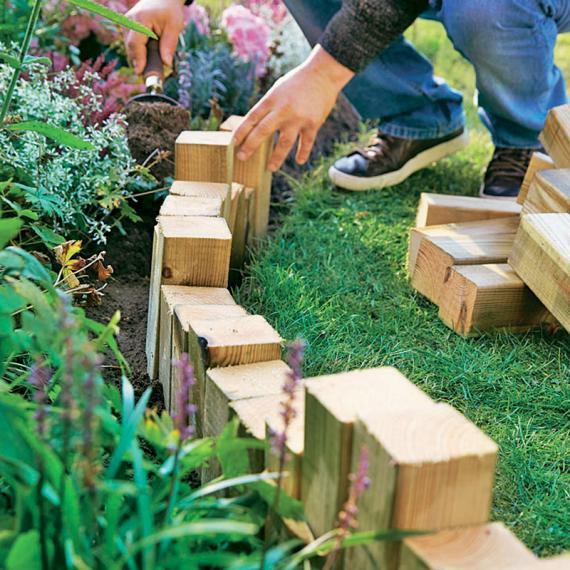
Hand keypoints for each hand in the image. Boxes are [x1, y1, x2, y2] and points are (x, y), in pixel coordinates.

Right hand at [125, 0, 185, 73]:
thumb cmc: (169, 10)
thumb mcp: (174, 26)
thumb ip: (169, 44)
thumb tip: (166, 64)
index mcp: (139, 19)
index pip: (135, 44)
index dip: (138, 60)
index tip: (140, 73)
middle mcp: (129, 22)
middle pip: (131, 49)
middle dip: (139, 63)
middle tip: (150, 77)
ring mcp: (127, 25)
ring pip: (130, 49)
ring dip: (140, 59)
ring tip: (153, 67)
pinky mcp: (128, 30)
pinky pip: (132, 47)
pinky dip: (140, 54)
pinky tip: (148, 59)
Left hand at [234, 46, 353, 171]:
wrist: (323, 73)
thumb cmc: (296, 82)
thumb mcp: (277, 90)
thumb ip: (268, 107)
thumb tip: (256, 127)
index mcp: (272, 99)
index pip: (252, 117)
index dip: (241, 131)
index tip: (233, 143)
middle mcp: (283, 110)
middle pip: (263, 131)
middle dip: (251, 146)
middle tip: (241, 157)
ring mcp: (298, 118)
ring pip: (284, 142)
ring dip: (276, 157)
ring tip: (270, 168)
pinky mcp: (313, 123)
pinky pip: (306, 143)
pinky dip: (303, 153)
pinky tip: (299, 162)